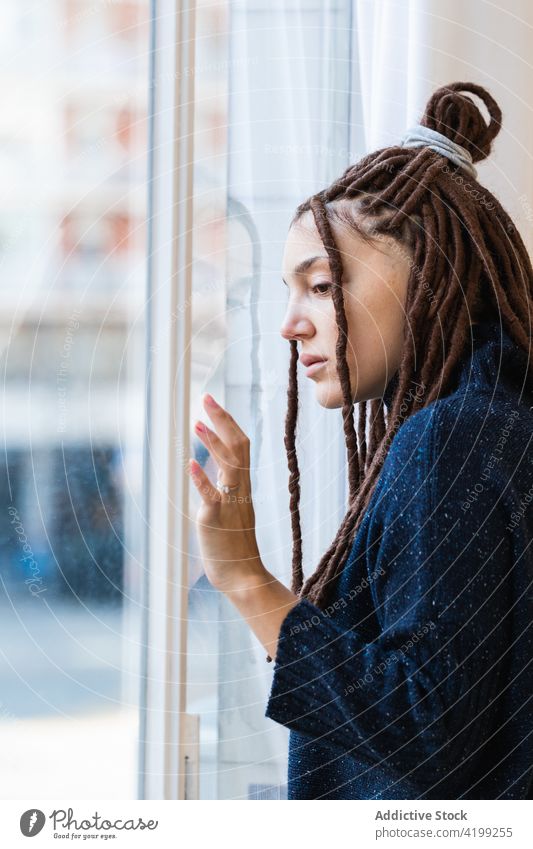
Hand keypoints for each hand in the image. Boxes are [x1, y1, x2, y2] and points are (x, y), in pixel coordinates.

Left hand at [187, 393, 265, 594]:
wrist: (243, 576)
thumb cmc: (234, 545)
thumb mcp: (231, 509)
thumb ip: (224, 488)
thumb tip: (211, 469)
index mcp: (242, 486)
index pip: (241, 445)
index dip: (227, 422)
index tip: (212, 403)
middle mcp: (240, 490)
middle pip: (238, 447)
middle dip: (222, 420)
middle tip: (206, 398)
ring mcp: (230, 504)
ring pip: (228, 466)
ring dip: (212, 443)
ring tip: (196, 423)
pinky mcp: (216, 520)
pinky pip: (211, 496)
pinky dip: (201, 478)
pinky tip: (190, 462)